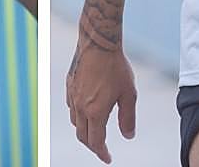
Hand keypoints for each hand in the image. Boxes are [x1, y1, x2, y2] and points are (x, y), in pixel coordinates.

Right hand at [66, 33, 136, 162]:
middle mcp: (80, 107)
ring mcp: (73, 95)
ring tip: (96, 129)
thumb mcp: (129, 94)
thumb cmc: (115, 66)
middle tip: (102, 148)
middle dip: (93, 145)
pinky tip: (87, 109)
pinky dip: (79, 114)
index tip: (108, 158)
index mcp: (95, 112)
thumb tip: (128, 136)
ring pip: (75, 122)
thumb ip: (128, 117)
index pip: (96, 142)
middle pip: (83, 136)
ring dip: (85, 130)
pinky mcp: (69, 84)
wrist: (98, 42)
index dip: (102, 153)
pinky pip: (71, 106)